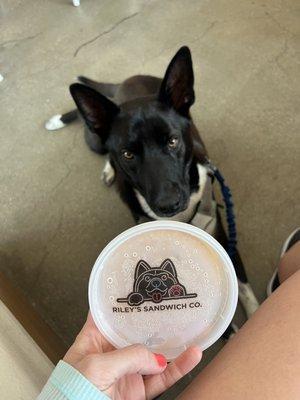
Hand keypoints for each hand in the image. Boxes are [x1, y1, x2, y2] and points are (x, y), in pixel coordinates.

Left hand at [64, 313, 201, 398]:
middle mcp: (111, 353)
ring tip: (189, 331)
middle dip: (152, 320)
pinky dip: (179, 368)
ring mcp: (127, 371)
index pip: (109, 314)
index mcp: (93, 340)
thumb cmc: (71, 393)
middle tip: (169, 306)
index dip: (122, 301)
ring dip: (173, 344)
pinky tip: (191, 356)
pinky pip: (163, 377)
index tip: (137, 286)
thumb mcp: (97, 367)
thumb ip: (128, 356)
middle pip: (136, 331)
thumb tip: (155, 358)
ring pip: (154, 354)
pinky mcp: (139, 390)